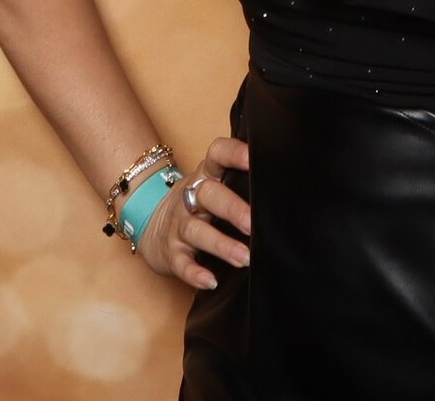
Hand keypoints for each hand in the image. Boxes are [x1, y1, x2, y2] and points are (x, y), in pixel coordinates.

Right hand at [136, 138, 252, 290]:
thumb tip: (285, 189)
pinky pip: (181, 263)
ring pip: (196, 231)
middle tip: (253, 224)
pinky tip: (210, 281)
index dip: (234, 153)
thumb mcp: (213, 184)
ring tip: (244, 258)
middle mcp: (190, 197)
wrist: (149, 220)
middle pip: (208, 195)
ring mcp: (178, 224)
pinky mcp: (171, 251)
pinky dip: (194, 273)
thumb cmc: (198, 203)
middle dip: (232, 209)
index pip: (217, 154)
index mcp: (206, 175)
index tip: (255, 159)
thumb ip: (240, 182)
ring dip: (221, 245)